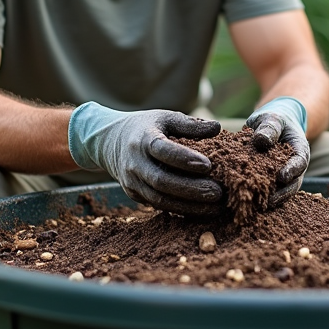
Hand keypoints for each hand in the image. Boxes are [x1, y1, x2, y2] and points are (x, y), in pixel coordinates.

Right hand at [69, 103, 223, 215]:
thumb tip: (217, 127)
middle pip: (161, 181)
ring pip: (160, 199)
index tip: (208, 165)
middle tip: (218, 193)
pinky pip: (158, 205)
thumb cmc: (146, 127)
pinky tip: (202, 210)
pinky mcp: (134, 195)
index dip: (184, 159)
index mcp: (143, 139)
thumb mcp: (165, 118)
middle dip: (191, 189)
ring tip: (216, 206)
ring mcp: (132, 182)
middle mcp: (135, 163)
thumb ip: (190, 124)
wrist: (110, 142)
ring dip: (189, 206)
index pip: (162, 150)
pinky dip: (181, 209)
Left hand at [245, 97, 309, 207]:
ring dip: (271, 199)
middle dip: (282, 192)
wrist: (273, 124)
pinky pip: (269, 190)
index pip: (300, 162)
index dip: (292, 170)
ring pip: (282, 191)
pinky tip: (249, 201)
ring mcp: (285, 175)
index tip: (282, 177)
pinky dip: (261, 196)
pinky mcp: (272, 180)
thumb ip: (270, 128)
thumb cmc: (275, 120)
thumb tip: (261, 140)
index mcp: (300, 149)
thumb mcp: (273, 118)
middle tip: (269, 200)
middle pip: (293, 183)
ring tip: (258, 205)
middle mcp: (295, 166)